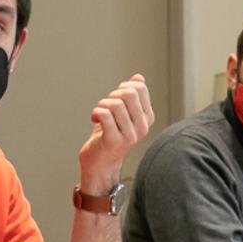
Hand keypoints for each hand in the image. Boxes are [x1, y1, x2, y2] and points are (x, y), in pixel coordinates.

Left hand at [81, 75, 154, 192]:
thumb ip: (133, 96)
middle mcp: (142, 127)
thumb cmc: (110, 136)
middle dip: (112, 95)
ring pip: (115, 104)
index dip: (123, 86)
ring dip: (101, 105)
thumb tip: (139, 77)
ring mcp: (129, 135)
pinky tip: (94, 119)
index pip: (140, 88)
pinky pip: (104, 115)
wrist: (100, 164)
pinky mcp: (114, 141)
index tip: (116, 97)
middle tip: (106, 105)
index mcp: (147, 117)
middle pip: (129, 93)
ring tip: (99, 114)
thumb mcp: (123, 114)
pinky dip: (95, 113)